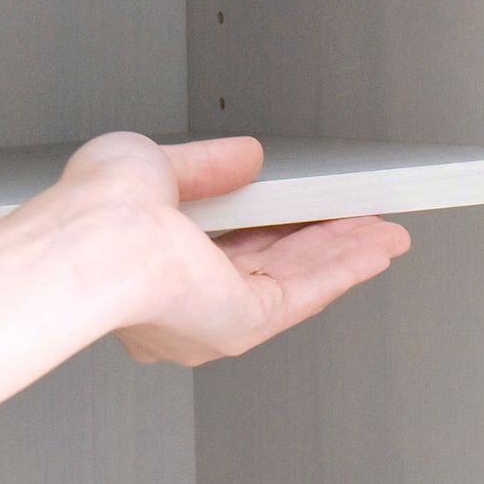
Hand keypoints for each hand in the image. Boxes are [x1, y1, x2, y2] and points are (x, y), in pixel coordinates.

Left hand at [58, 132, 410, 366]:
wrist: (103, 240)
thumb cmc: (101, 210)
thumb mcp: (156, 165)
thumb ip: (208, 165)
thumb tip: (246, 157)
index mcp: (162, 262)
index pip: (235, 241)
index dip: (281, 221)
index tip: (308, 204)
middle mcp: (193, 298)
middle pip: (278, 263)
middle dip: (328, 239)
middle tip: (363, 219)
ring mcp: (220, 316)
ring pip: (299, 279)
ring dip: (346, 254)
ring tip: (383, 233)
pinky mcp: (245, 326)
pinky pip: (307, 295)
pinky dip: (345, 271)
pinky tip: (373, 252)